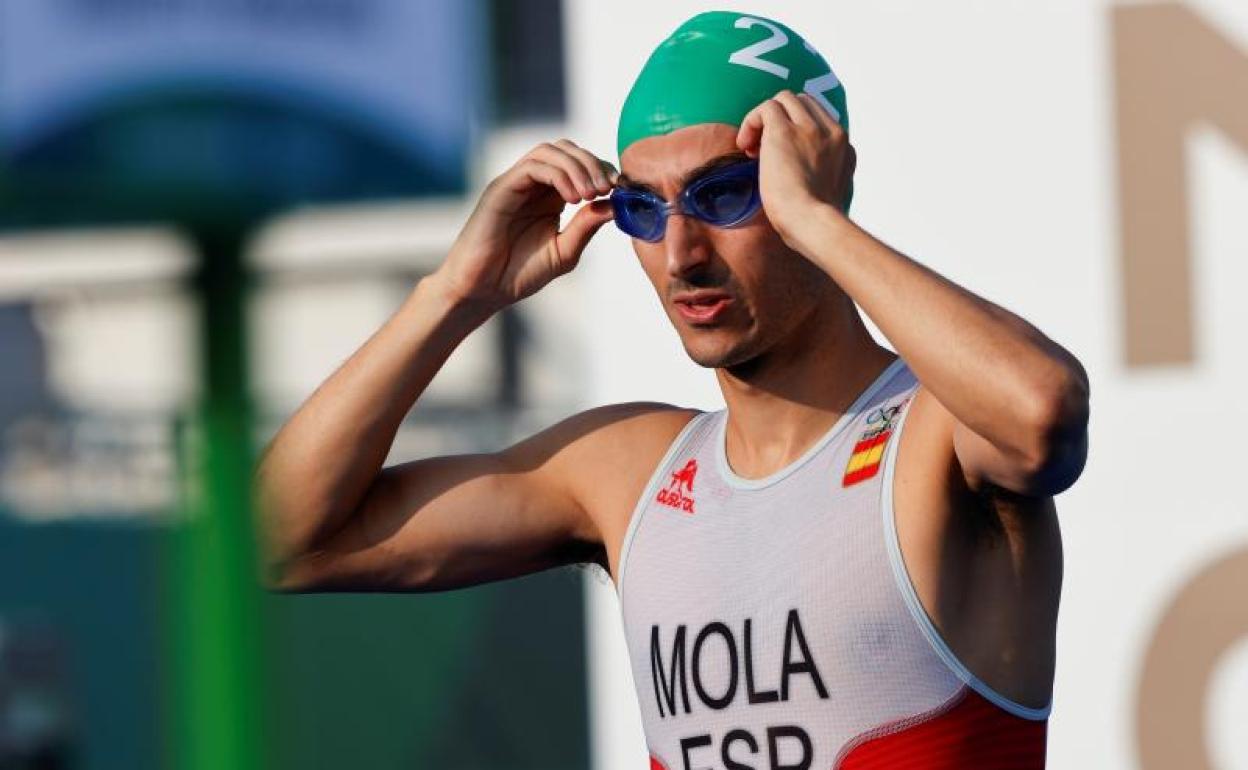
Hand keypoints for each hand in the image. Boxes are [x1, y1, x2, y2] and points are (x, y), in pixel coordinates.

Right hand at [429, 139, 617, 312]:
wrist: (482, 290)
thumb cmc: (519, 273)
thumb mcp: (565, 251)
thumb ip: (587, 226)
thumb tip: (615, 204)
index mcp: (550, 196)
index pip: (579, 164)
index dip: (602, 169)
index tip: (619, 188)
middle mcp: (533, 185)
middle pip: (567, 149)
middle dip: (593, 163)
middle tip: (608, 188)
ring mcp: (516, 184)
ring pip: (550, 151)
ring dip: (577, 166)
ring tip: (591, 193)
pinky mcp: (501, 189)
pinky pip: (532, 167)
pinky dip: (558, 175)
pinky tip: (572, 198)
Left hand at [736, 90, 855, 244]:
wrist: (811, 223)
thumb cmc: (813, 222)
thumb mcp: (827, 194)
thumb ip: (822, 175)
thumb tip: (802, 173)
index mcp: (843, 148)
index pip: (819, 120)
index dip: (796, 131)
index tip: (780, 158)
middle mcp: (830, 133)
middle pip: (802, 104)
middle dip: (780, 121)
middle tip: (763, 152)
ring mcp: (810, 129)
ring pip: (784, 99)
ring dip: (764, 120)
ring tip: (752, 150)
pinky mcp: (785, 131)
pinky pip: (766, 107)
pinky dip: (752, 121)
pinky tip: (745, 147)